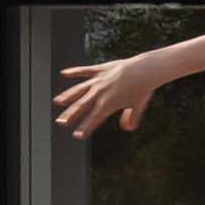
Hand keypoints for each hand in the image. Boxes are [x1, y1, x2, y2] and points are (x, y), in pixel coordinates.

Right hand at [55, 55, 169, 137]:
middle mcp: (100, 93)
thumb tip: (128, 128)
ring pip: (79, 89)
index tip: (78, 135)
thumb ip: (132, 117)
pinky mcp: (100, 69)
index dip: (85, 128)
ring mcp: (98, 80)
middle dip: (70, 115)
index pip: (94, 119)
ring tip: (58, 102)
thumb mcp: (138, 105)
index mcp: (108, 104)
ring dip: (68, 96)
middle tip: (61, 122)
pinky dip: (74, 71)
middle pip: (81, 106)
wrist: (146, 69)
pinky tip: (64, 73)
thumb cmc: (143, 88)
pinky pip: (84, 71)